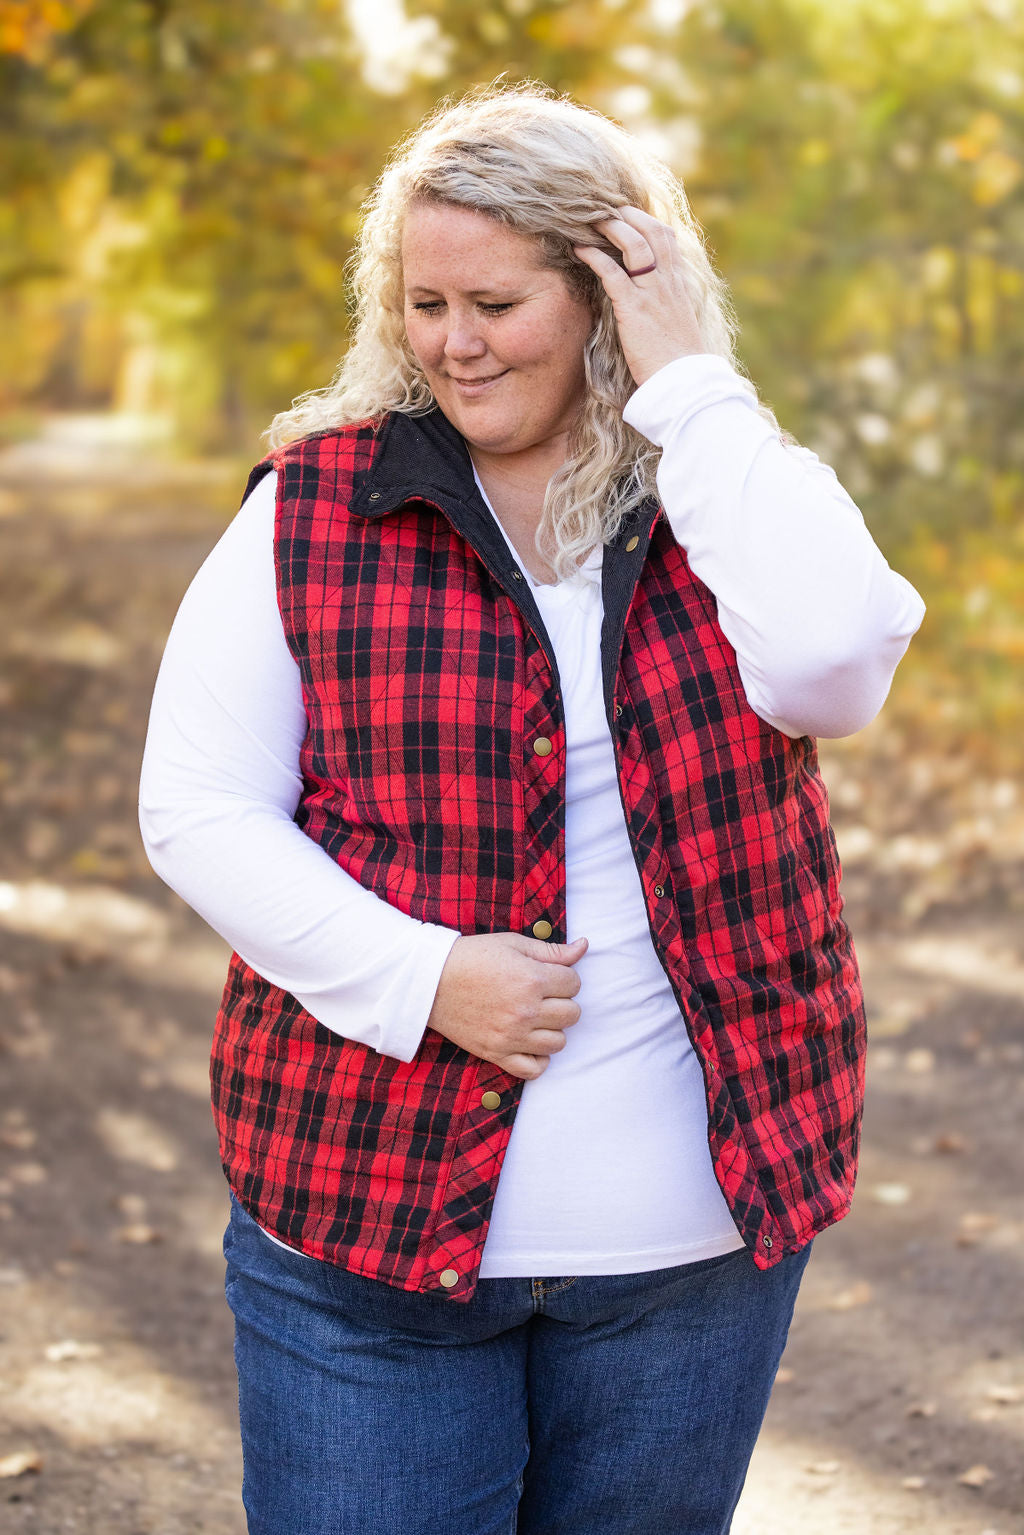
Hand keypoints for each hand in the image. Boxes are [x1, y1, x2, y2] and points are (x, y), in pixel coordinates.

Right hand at [426, 932, 587, 1080]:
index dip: (565, 977)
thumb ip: (552, 950)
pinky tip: (530, 1042)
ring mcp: (511, 1036)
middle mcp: (525, 1011)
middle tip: (542, 995)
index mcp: (532, 979)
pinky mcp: (497, 1053)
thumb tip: (584, 946)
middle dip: (562, 1002)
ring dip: (552, 1029)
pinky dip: (538, 1059)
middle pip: (572, 1014)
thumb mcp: (513, 944)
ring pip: (559, 1043)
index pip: (574, 984)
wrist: (430, 980)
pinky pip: (534, 1069)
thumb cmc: (472, 957)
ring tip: (535, 1017)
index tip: (548, 976)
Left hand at [573, 205, 704, 386]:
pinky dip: (594, 256)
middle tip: (604, 208)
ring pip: (634, 243)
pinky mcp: (634, 308)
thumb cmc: (678, 363)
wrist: (685, 383)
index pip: (667, 238)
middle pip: (652, 230)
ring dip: (610, 227)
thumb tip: (655, 308)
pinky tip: (579, 249)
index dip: (646, 220)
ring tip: (589, 220)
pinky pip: (612, 272)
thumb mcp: (678, 327)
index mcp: (679, 285)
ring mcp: (652, 293)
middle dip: (627, 214)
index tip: (627, 214)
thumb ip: (667, 308)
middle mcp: (668, 282)